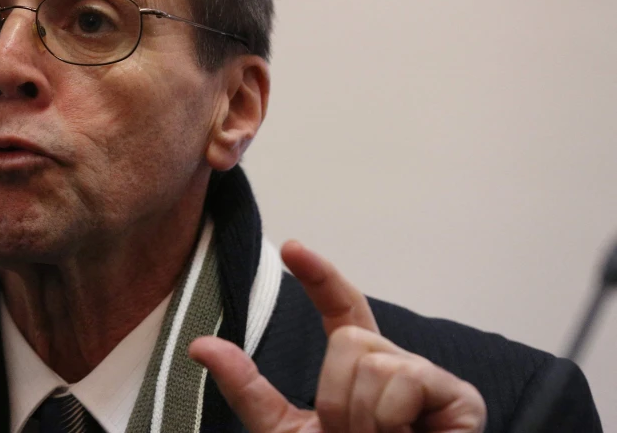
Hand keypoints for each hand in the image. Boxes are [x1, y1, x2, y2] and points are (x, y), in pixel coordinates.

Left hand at [189, 241, 486, 432]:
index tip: (292, 248)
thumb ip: (248, 388)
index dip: (320, 278)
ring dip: (361, 415)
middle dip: (336, 396)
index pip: (340, 311)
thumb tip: (201, 346)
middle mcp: (395, 367)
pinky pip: (405, 378)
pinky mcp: (461, 398)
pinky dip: (389, 419)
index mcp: (357, 372)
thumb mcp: (283, 431)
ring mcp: (430, 381)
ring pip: (372, 359)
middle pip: (349, 339)